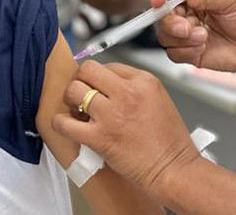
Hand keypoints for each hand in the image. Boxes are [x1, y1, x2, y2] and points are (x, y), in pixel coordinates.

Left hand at [52, 61, 200, 196]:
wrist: (174, 169)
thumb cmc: (170, 141)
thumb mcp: (159, 99)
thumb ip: (135, 87)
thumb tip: (108, 84)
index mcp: (144, 81)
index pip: (109, 65)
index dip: (100, 78)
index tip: (99, 88)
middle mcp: (127, 93)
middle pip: (88, 70)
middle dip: (82, 80)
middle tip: (83, 93)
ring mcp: (112, 115)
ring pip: (74, 90)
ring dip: (71, 99)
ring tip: (77, 110)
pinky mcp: (100, 138)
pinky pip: (65, 123)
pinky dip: (60, 123)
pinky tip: (66, 125)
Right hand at [152, 0, 235, 76]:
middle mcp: (188, 13)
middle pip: (162, 16)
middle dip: (171, 22)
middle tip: (186, 27)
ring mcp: (188, 34)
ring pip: (164, 36)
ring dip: (181, 38)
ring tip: (203, 37)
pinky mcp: (190, 53)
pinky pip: (173, 54)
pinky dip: (186, 51)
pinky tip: (203, 48)